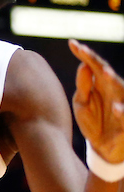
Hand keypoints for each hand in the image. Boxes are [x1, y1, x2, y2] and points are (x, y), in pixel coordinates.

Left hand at [70, 39, 123, 164]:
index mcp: (100, 85)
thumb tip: (83, 65)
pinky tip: (116, 108)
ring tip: (103, 72)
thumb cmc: (92, 121)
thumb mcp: (82, 103)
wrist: (103, 147)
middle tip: (86, 53)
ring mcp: (122, 105)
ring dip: (113, 80)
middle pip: (106, 73)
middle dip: (98, 63)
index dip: (84, 55)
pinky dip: (122, 112)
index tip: (72, 43)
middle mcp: (113, 91)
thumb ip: (83, 86)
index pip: (92, 66)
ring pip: (121, 89)